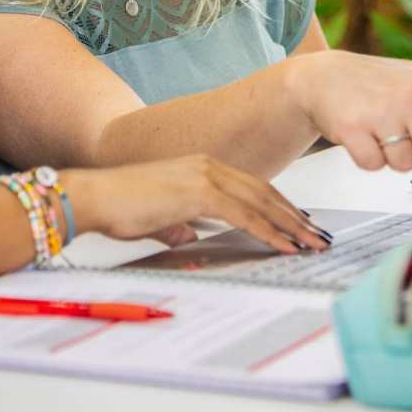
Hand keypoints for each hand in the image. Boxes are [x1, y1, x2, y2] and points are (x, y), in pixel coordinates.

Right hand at [63, 155, 328, 253]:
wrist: (95, 196)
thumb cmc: (118, 206)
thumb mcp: (156, 218)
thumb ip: (177, 224)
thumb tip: (190, 236)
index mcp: (199, 167)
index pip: (251, 186)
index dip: (278, 206)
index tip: (298, 223)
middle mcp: (207, 165)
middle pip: (264, 191)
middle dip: (294, 216)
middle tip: (316, 236)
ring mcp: (204, 176)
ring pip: (261, 202)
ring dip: (290, 225)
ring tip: (311, 244)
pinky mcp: (199, 193)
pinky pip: (245, 215)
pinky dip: (269, 231)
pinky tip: (285, 246)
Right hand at [296, 50, 411, 172]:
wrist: (319, 77)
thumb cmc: (373, 87)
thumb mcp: (410, 97)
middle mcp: (406, 96)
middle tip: (405, 136)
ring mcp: (379, 112)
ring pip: (405, 164)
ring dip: (394, 158)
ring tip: (380, 132)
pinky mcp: (352, 129)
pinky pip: (374, 166)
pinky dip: (368, 159)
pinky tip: (361, 137)